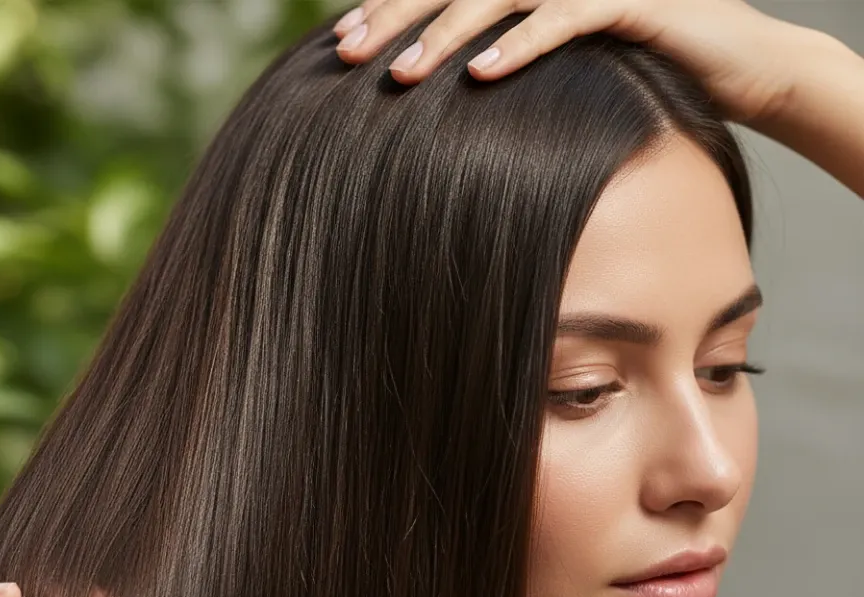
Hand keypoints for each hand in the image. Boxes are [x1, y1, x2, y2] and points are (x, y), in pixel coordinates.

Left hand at [331, 0, 807, 124]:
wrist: (741, 68)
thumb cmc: (639, 74)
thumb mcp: (558, 70)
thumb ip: (504, 63)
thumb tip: (438, 99)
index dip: (393, 7)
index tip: (343, 45)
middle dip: (399, 15)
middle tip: (349, 55)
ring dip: (446, 34)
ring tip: (400, 75)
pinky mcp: (634, 1)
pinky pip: (566, 17)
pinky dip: (523, 45)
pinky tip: (483, 75)